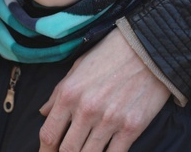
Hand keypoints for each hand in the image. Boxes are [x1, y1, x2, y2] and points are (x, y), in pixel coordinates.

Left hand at [38, 29, 169, 151]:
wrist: (147, 48)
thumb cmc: (109, 55)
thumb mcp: (77, 68)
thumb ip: (58, 93)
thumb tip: (44, 113)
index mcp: (69, 94)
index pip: (49, 134)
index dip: (45, 151)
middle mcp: (86, 110)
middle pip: (67, 150)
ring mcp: (109, 121)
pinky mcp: (132, 127)